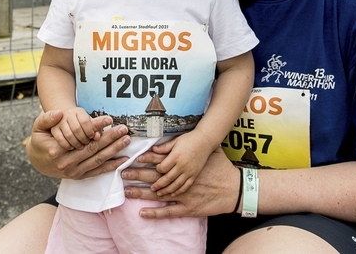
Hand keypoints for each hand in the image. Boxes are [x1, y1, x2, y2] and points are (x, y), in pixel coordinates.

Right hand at [26, 109, 130, 179]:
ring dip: (114, 150)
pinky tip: (123, 159)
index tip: (109, 119)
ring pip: (98, 160)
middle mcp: (67, 163)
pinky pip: (98, 171)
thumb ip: (46, 119)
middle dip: (110, 138)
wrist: (37, 161)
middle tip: (124, 129)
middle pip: (93, 149)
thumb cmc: (40, 141)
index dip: (96, 127)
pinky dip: (111, 166)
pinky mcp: (79, 177)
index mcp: (58, 150)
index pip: (81, 137)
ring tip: (126, 140)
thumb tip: (59, 113)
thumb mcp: (38, 128)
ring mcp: (74, 172)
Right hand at [50, 107, 98, 150]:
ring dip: (76, 143)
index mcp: (78, 111)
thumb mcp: (89, 122)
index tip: (91, 136)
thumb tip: (99, 134)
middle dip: (83, 138)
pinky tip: (72, 147)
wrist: (63, 119)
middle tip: (86, 143)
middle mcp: (68, 114)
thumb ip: (96, 127)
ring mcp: (59, 122)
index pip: (85, 121)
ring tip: (81, 146)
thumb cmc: (80, 122)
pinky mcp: (54, 130)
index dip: (90, 131)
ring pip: (69, 135)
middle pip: (77, 129)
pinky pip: (60, 139)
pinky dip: (67, 145)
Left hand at [123, 148, 239, 218]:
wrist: (233, 185)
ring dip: (142, 192)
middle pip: (154, 175)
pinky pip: (169, 209)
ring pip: (158, 192)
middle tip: (123, 173)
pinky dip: (156, 211)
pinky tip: (143, 211)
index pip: (160, 160)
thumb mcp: (202, 149)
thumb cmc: (219, 165)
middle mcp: (181, 175)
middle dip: (137, 174)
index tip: (132, 158)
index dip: (145, 159)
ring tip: (127, 190)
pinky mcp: (188, 205)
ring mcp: (184, 192)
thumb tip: (161, 145)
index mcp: (183, 161)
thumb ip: (178, 147)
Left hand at [150, 131, 212, 196]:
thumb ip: (164, 147)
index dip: (158, 169)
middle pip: (168, 178)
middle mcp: (182, 165)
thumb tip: (152, 149)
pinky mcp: (194, 175)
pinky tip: (173, 194)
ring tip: (159, 194)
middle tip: (152, 188)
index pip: (163, 167)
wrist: (205, 140)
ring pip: (176, 184)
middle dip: (159, 184)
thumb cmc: (189, 139)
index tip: (157, 168)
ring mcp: (189, 171)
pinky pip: (186, 186)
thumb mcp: (175, 141)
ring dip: (167, 190)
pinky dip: (179, 191)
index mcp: (176, 156)